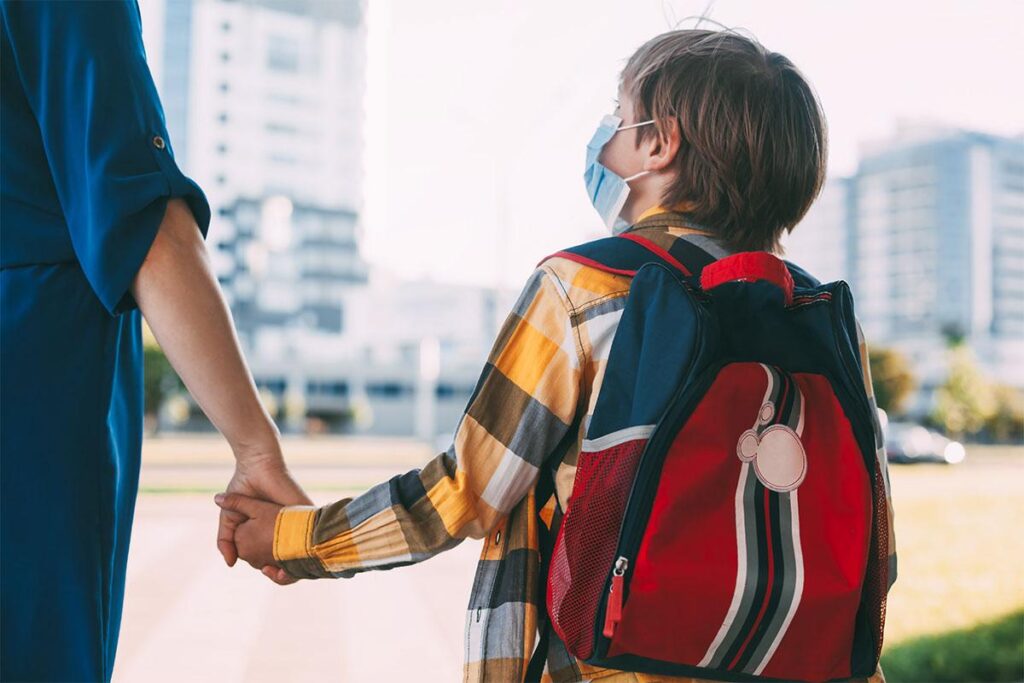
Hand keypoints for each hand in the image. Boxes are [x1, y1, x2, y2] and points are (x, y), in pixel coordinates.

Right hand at [217, 450, 310, 576]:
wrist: (256, 465)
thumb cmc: (243, 487)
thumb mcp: (230, 519)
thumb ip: (226, 541)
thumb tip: (230, 564)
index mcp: (272, 530)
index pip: (276, 556)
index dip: (272, 568)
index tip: (263, 569)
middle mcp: (287, 527)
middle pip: (293, 557)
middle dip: (285, 571)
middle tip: (270, 570)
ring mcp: (298, 520)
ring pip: (306, 549)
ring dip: (297, 563)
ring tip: (281, 569)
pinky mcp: (306, 510)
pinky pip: (314, 534)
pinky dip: (308, 547)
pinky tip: (297, 555)